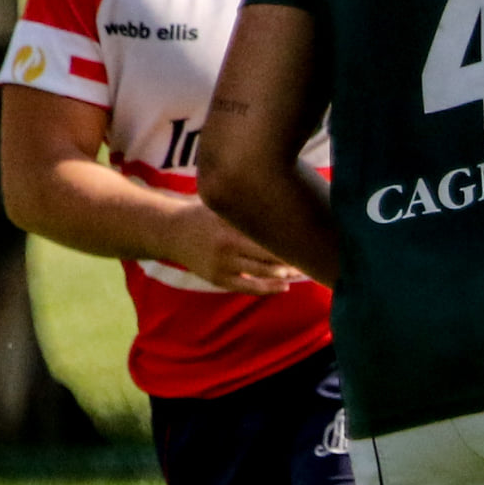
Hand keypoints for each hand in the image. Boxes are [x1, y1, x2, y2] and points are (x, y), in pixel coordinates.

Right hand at [168, 201, 304, 295]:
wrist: (170, 231)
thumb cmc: (205, 213)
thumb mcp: (224, 204)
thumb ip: (248, 204)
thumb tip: (284, 195)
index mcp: (230, 220)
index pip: (267, 229)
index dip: (290, 235)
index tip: (310, 235)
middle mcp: (226, 242)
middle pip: (269, 252)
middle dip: (292, 256)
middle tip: (313, 254)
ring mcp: (222, 263)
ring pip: (263, 272)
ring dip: (285, 273)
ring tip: (302, 270)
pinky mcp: (218, 279)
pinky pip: (249, 288)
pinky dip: (269, 288)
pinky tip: (285, 286)